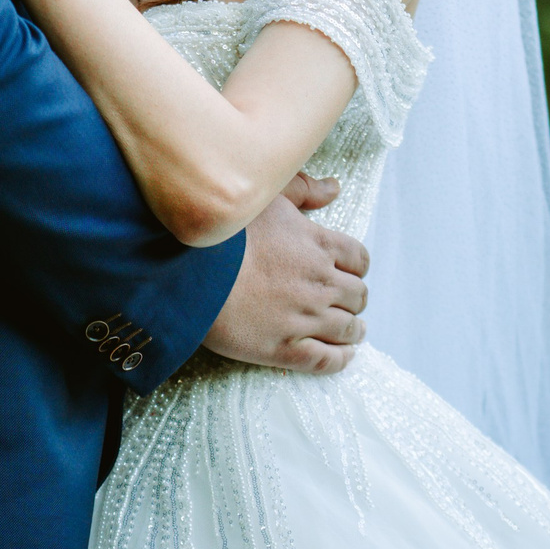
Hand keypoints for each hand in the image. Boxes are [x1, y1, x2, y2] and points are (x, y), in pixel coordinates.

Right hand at [201, 173, 368, 373]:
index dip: (355, 266)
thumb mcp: (266, 198)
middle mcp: (320, 284)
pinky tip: (343, 355)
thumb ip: (303, 189)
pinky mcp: (286, 350)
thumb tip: (335, 188)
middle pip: (357, 296)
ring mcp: (306, 319)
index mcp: (318, 246)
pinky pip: (327, 360)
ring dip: (354, 330)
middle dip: (354, 298)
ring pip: (347, 330)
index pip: (358, 259)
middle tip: (345, 301)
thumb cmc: (225, 233)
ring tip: (352, 332)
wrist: (191, 274)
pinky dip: (341, 359)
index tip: (346, 271)